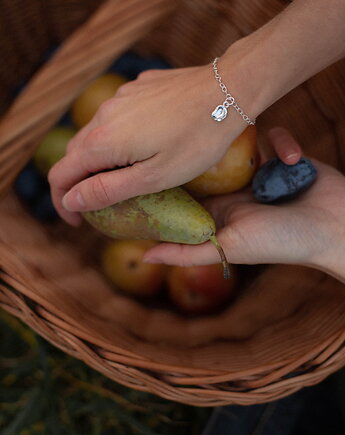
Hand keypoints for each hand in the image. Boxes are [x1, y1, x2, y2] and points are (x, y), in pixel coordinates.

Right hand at [48, 55, 256, 225]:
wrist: (227, 90)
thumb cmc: (196, 140)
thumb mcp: (154, 177)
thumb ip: (108, 189)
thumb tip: (72, 200)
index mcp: (102, 141)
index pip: (61, 175)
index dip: (64, 202)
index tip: (79, 221)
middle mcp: (103, 115)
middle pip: (75, 154)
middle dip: (81, 182)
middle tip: (102, 204)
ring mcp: (120, 98)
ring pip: (97, 134)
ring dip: (101, 159)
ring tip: (125, 176)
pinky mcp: (136, 90)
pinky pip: (117, 117)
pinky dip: (119, 137)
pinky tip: (145, 145)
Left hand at [144, 128, 344, 281]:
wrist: (336, 228)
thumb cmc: (281, 243)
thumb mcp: (229, 248)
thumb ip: (187, 252)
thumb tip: (145, 256)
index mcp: (219, 210)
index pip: (186, 190)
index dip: (169, 176)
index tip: (152, 156)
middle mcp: (234, 190)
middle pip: (208, 162)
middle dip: (201, 147)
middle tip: (188, 127)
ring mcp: (258, 172)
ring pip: (237, 144)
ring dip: (242, 138)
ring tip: (245, 133)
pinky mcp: (282, 157)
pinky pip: (272, 138)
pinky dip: (282, 143)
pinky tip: (292, 156)